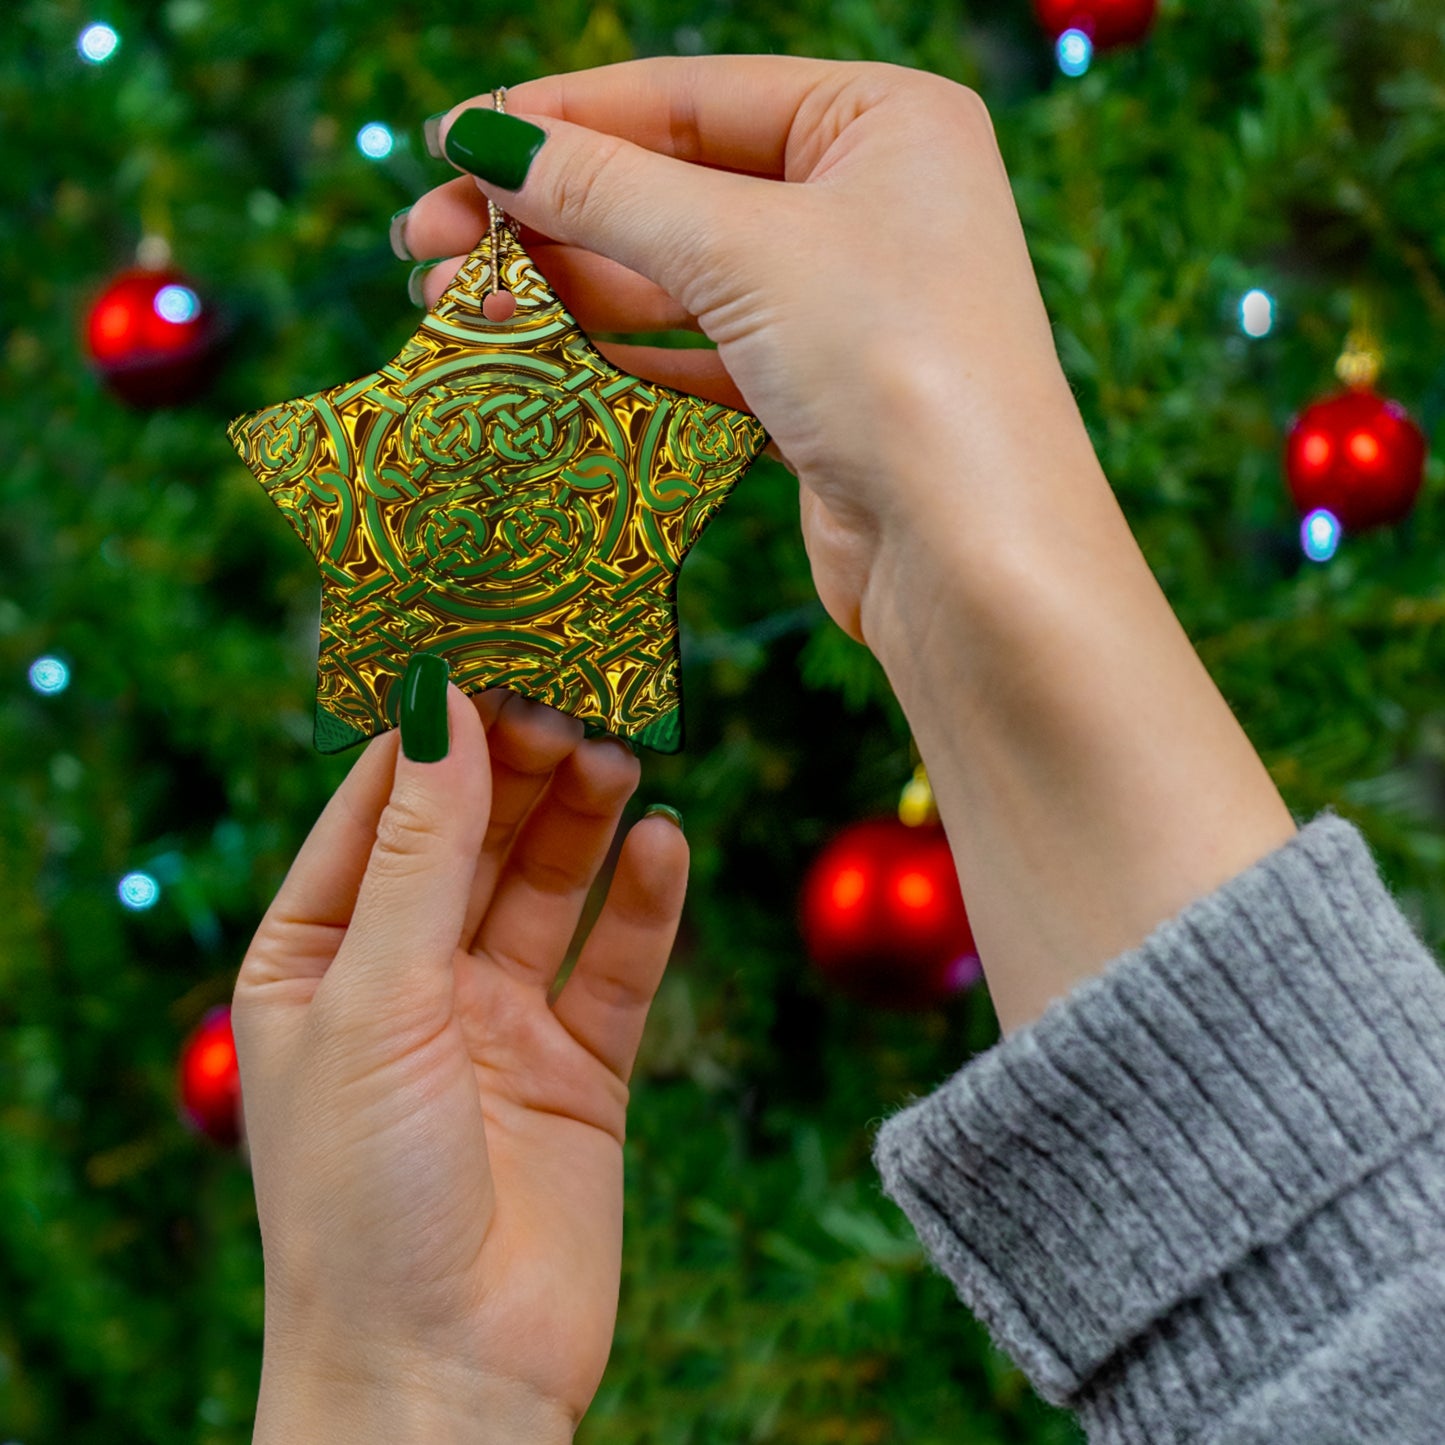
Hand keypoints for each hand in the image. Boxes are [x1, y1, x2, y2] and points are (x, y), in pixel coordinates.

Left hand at [232, 687, 687, 1440]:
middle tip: (576, 692)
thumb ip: (419, 852)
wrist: (445, 1378)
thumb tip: (443, 706)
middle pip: (474, 835)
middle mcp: (408, 978)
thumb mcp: (375, 999)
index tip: (490, 645)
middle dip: (520, 764)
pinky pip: (617, 964)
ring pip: (549, 885)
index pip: (379, 808)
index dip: (433, 728)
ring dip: (584, 818)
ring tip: (621, 752)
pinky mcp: (579, 1067)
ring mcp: (497, 1021)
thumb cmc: (362, 1197)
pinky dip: (644, 903)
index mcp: (320, 957)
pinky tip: (666, 844)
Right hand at [402, 56, 1093, 645]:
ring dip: (568, 288)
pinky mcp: (820, 393)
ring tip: (454, 303)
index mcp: (881, 119)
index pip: (689, 96)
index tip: (450, 142)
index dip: (561, 118)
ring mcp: (846, 302)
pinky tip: (540, 357)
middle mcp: (870, 200)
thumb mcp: (742, 250)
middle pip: (674, 186)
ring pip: (679, 276)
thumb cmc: (892, 365)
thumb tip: (485, 141)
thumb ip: (608, 190)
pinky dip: (621, 355)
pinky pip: (701, 354)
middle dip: (548, 213)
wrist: (971, 556)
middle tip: (424, 242)